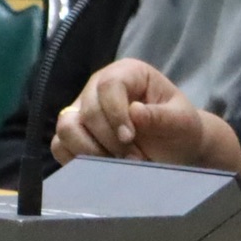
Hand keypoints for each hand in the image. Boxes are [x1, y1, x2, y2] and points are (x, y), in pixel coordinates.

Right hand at [53, 60, 240, 172]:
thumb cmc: (179, 128)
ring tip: (118, 163)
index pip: (109, 85)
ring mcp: (81, 109)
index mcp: (127, 73)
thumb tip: (134, 111)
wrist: (174, 147)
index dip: (116, 113)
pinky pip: (59, 145)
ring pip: (66, 128)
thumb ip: (160, 117)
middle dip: (109, 139)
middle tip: (134, 157)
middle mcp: (97, 86)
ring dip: (91, 151)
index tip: (130, 137)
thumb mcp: (180, 121)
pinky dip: (77, 159)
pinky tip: (102, 167)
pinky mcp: (72, 133)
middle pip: (87, 110)